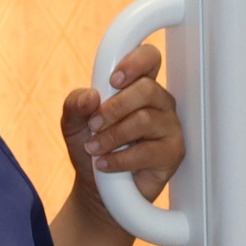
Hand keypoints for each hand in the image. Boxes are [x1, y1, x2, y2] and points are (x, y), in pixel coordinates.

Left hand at [62, 40, 183, 211]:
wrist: (95, 188)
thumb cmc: (90, 149)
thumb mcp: (73, 123)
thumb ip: (75, 104)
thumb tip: (91, 96)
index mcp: (139, 86)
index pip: (149, 58)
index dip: (135, 62)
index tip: (112, 80)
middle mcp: (159, 103)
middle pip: (146, 89)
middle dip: (113, 108)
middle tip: (94, 124)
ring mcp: (169, 127)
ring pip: (144, 119)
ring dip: (112, 136)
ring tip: (95, 148)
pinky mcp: (173, 152)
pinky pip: (148, 151)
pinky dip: (120, 159)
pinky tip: (105, 163)